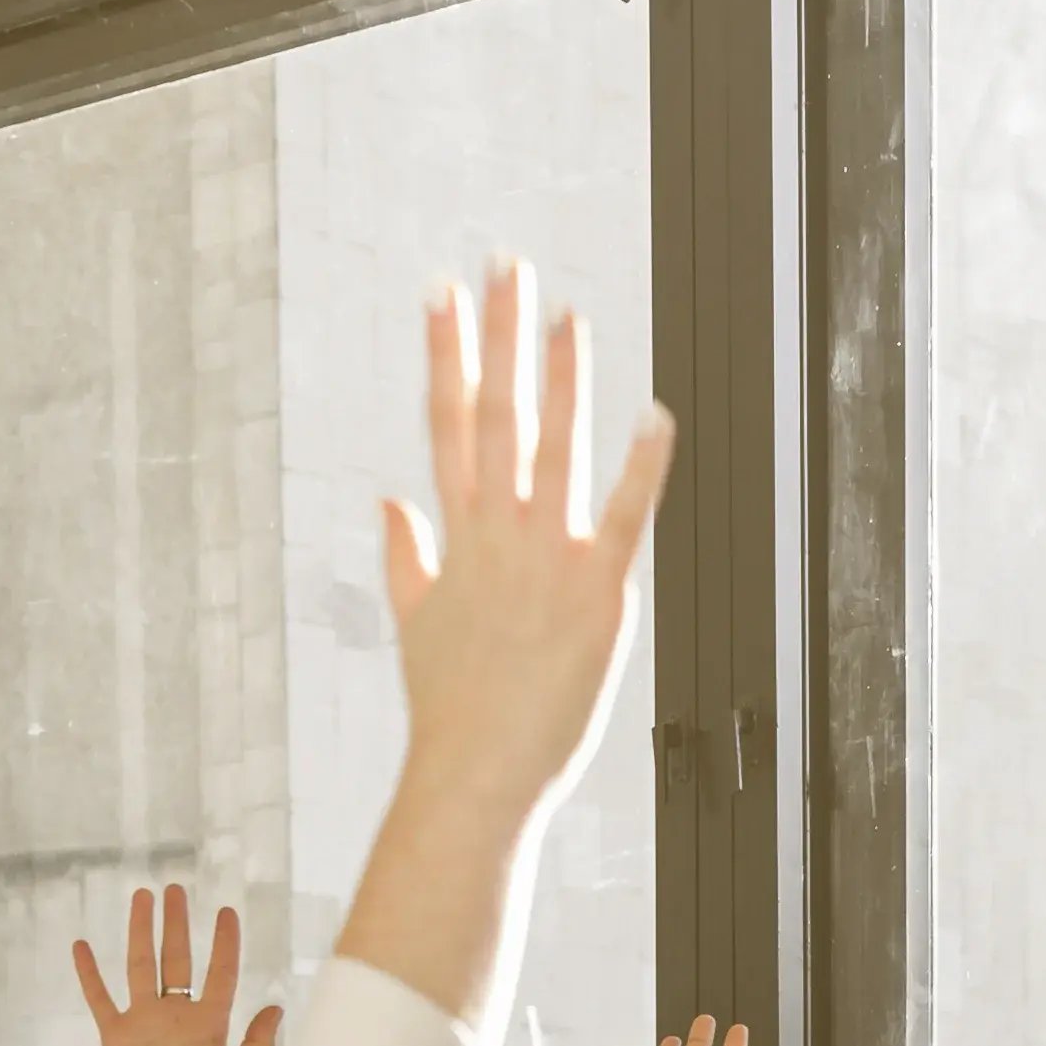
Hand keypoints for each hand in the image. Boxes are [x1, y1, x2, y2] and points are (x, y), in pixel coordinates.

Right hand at [75, 887, 283, 1045]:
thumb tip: (278, 1007)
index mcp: (209, 1026)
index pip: (220, 974)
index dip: (224, 944)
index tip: (227, 913)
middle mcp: (176, 1018)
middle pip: (178, 960)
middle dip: (178, 925)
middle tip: (176, 889)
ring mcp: (144, 1025)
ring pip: (140, 967)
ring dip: (141, 933)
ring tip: (142, 897)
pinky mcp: (116, 1039)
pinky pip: (100, 1000)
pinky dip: (89, 974)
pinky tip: (81, 946)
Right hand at [329, 268, 679, 1025]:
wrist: (475, 779)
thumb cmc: (453, 713)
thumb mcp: (418, 627)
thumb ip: (407, 559)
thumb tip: (388, 504)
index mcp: (459, 538)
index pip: (448, 426)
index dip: (446, 355)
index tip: (442, 293)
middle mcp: (498, 537)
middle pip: (495, 416)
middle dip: (499, 337)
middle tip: (505, 266)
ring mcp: (546, 561)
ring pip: (553, 449)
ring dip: (560, 378)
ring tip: (568, 313)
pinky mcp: (598, 596)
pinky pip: (623, 517)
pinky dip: (641, 466)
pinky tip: (657, 412)